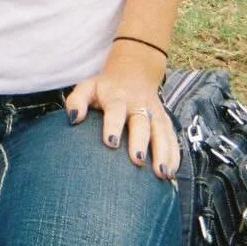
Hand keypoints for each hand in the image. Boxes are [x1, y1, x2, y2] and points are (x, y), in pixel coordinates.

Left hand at [64, 46, 177, 180]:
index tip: (110, 142)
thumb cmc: (105, 88)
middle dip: (140, 141)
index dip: (113, 125)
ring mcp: (154, 112)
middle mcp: (138, 104)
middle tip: (137, 160)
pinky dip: (174, 154)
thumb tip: (72, 118)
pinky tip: (172, 172)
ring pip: (161, 131)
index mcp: (116, 97)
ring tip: (161, 173)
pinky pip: (172, 136)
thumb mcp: (88, 87)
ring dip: (163, 152)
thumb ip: (77, 100)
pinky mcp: (164, 119)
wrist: (133, 72)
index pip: (115, 110)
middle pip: (141, 122)